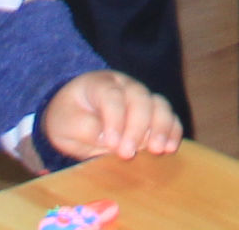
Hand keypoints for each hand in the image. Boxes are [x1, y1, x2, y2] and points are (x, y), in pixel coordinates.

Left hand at [41, 69, 181, 161]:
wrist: (74, 115)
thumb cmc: (69, 118)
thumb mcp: (64, 124)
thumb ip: (84, 128)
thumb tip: (108, 140)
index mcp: (99, 84)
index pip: (112, 97)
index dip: (114, 120)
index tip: (111, 144)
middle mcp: (125, 86)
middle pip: (140, 98)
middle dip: (137, 127)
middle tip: (128, 154)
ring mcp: (142, 97)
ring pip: (159, 104)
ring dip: (161, 128)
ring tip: (157, 150)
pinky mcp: (153, 113)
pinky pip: (170, 117)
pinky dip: (173, 131)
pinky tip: (171, 148)